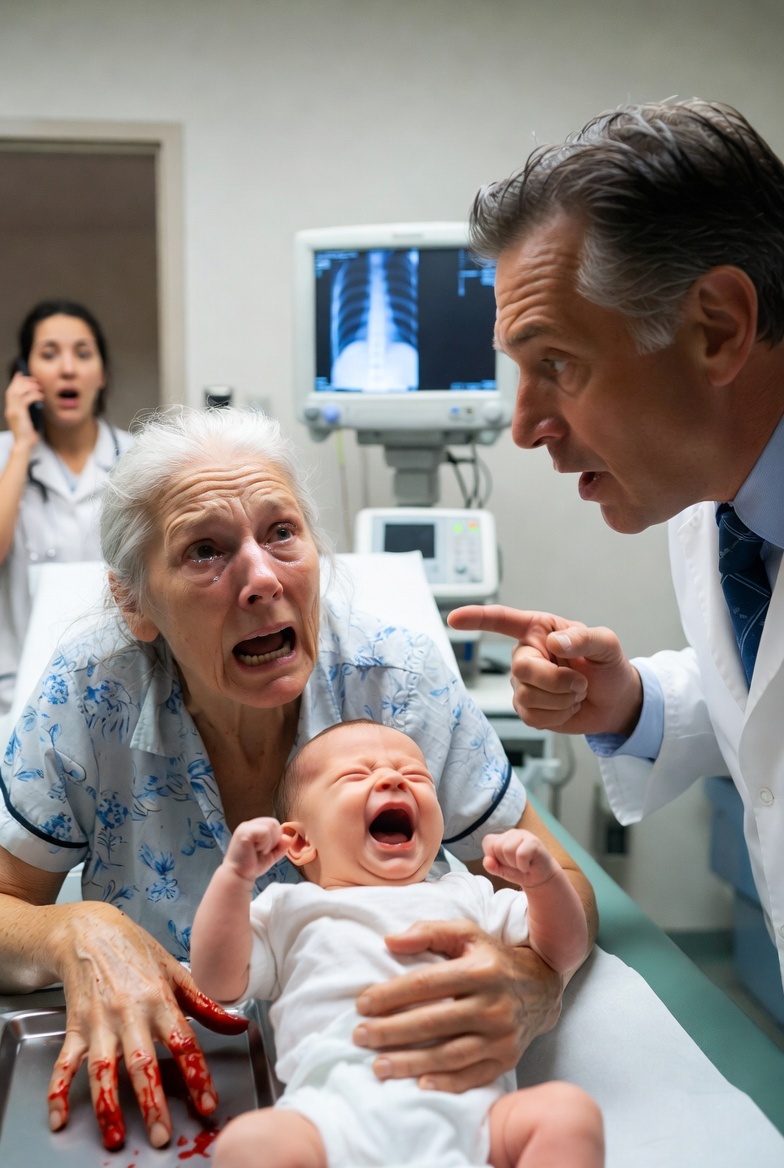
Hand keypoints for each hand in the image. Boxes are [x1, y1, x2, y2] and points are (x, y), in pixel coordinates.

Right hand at [4, 370, 42, 444]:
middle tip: (34, 380)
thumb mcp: (26, 422)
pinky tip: (41, 397)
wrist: (23, 446)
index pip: (10, 391)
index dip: (15, 381)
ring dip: (29, 387)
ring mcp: (13, 411)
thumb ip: (28, 412)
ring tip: (39, 388)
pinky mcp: (19, 414)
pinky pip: (26, 399)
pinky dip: (34, 395)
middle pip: (13, 389)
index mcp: (10, 410)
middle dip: (23, 381)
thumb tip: (37, 405)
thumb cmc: (27, 437)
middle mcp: (10, 409)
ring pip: (18, 392)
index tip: (22, 375)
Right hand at [47, 902, 246, 1150]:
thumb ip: (205, 1003)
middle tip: (161, 1136)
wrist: (89, 931)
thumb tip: (238, 1023)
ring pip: (103, 1069)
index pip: (183, 1042)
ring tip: (116, 1137)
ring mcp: (100, 1022)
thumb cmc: (137, 951)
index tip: (206, 1105)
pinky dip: (58, 1091)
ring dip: (108, 1105)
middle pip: (142, 1063)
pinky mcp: (75, 1026)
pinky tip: (60, 1118)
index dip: (197, 1074)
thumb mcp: (176, 970)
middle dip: (152, 1102)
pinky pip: (65, 1063)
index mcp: (160, 999)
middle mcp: (130, 1013)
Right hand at [223, 817, 293, 883]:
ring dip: (269, 843)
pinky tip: (256, 850)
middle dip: (274, 840)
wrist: (238, 876)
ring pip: (270, 826)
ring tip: (259, 851)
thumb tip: (289, 837)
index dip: (276, 837)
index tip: (266, 850)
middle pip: (273, 823)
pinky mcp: (244, 832)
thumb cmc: (253, 865)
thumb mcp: (272, 854)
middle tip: (263, 851)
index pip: (273, 823)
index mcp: (254, 827)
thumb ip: (282, 845)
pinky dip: (265, 843)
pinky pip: (264, 832)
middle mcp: (249, 824)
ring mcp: (245, 827)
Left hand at [352, 918, 561, 1091]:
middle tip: (360, 1037)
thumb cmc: (492, 957)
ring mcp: (502, 1036)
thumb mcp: (466, 933)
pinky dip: (445, 1083)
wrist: (540, 986)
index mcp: (481, 970)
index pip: (426, 984)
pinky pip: (473, 1076)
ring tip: (378, 1066)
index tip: (362, 1004)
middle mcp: (493, 1005)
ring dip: (410, 1063)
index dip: (391, 995)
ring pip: (449, 1055)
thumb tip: (390, 941)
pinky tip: (419, 1084)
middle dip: (391, 1032)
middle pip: (433, 1022)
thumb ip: (428, 932)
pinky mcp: (507, 1059)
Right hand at [448, 604, 642, 735]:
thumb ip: (585, 638)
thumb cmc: (607, 667)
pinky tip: (567, 708)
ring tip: (576, 693)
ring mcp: (523, 684)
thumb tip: (556, 643)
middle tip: (579, 682)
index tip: (454, 618)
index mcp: (539, 630)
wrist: (614, 702)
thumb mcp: (606, 645)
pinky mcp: (527, 709)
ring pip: (526, 697)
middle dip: (555, 680)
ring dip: (561, 700)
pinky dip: (558, 716)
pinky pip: (532, 717)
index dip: (476, 618)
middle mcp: (526, 654)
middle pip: (520, 669)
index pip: (502, 620)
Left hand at [482, 829, 557, 888]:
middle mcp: (512, 833)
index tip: (505, 863)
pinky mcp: (534, 842)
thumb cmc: (520, 872)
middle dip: (505, 862)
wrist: (541, 879)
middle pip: (497, 847)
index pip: (488, 842)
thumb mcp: (502, 871)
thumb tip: (487, 861)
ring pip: (507, 849)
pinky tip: (528, 866)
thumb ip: (492, 866)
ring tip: (522, 864)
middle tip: (516, 864)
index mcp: (502, 837)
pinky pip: (521, 854)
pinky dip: (523, 866)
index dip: (493, 857)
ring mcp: (524, 835)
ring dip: (514, 864)